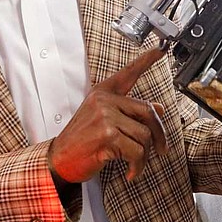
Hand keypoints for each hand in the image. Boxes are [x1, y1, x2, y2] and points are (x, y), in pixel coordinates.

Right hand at [49, 49, 168, 183]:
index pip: (128, 73)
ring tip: (136, 164)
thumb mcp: (103, 121)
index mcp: (103, 93)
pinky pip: (136, 151)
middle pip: (148, 112)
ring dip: (145, 155)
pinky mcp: (107, 135)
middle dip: (159, 134)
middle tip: (161, 149)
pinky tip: (130, 172)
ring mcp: (105, 116)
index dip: (146, 60)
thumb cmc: (82, 141)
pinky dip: (138, 166)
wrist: (59, 159)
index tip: (160, 49)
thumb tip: (159, 109)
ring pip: (144, 135)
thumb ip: (129, 112)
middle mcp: (104, 100)